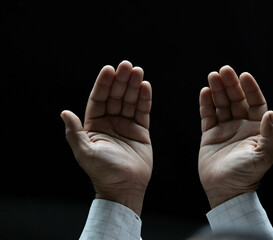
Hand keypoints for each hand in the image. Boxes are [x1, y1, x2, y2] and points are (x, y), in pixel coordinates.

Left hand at [61, 61, 151, 215]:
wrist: (125, 187)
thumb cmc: (103, 172)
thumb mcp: (85, 152)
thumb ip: (74, 132)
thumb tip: (64, 112)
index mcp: (94, 125)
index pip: (98, 99)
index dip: (103, 84)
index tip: (109, 69)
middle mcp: (110, 122)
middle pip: (115, 96)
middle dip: (121, 80)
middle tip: (127, 65)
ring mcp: (126, 125)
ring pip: (130, 101)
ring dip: (133, 85)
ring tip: (138, 71)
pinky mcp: (141, 131)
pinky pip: (142, 111)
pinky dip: (144, 99)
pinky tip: (145, 86)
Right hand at [198, 66, 272, 208]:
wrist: (225, 190)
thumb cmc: (246, 175)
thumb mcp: (263, 156)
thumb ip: (270, 135)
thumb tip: (271, 113)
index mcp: (256, 128)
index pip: (255, 103)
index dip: (251, 88)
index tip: (244, 75)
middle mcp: (241, 126)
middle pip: (237, 99)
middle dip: (231, 84)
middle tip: (224, 70)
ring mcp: (225, 129)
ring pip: (221, 104)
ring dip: (218, 90)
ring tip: (213, 76)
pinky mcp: (210, 134)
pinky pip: (208, 115)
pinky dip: (206, 103)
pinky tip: (205, 91)